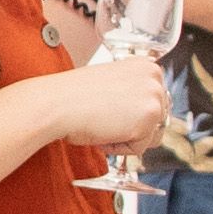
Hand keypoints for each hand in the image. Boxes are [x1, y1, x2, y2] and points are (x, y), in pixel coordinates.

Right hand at [21, 56, 167, 161]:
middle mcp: (155, 77)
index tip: (110, 109)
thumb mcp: (111, 83)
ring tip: (103, 124)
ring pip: (148, 134)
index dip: (129, 113)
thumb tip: (140, 112)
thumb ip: (132, 92)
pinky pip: (138, 148)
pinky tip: (102, 132)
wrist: (57, 103)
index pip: (153, 102)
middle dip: (130, 126)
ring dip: (125, 137)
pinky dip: (119, 147)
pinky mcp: (149, 119)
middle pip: (155, 120)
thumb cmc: (72, 95)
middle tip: (103, 118)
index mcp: (146, 66)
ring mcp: (155, 97)